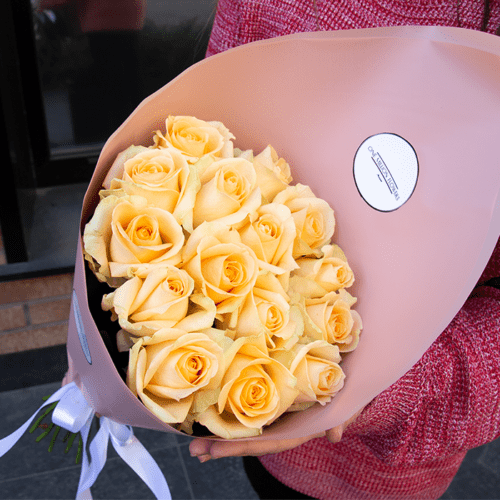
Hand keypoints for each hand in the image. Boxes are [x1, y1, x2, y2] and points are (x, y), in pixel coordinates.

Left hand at [189, 406, 364, 462]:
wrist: (344, 377)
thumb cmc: (343, 391)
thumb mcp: (346, 403)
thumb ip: (341, 418)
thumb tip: (336, 436)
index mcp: (296, 428)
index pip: (266, 442)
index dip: (241, 447)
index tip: (215, 450)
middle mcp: (282, 424)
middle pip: (249, 440)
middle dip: (222, 447)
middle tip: (195, 451)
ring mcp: (275, 414)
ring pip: (246, 428)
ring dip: (222, 436)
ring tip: (195, 442)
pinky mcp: (271, 400)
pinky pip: (249, 410)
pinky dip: (230, 416)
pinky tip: (212, 420)